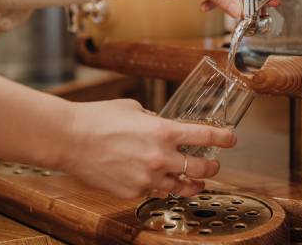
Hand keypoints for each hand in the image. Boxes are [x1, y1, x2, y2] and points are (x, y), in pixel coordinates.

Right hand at [61, 99, 235, 198]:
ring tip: (197, 183)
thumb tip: (161, 124)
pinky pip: (154, 190)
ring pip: (181, 186)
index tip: (231, 139)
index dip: (223, 138)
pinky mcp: (133, 191)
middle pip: (201, 167)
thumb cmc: (97, 119)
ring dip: (193, 183)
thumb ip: (153, 119)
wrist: (69, 139)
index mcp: (163, 130)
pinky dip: (159, 186)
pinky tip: (158, 181)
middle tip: (215, 165)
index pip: (205, 136)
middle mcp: (160, 156)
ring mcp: (147, 177)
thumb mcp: (133, 108)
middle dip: (212, 167)